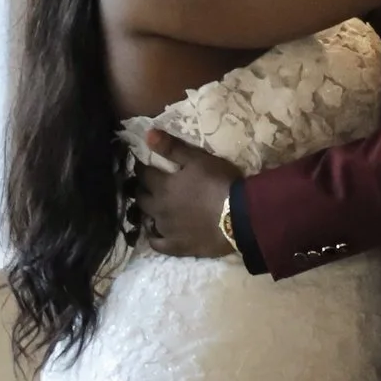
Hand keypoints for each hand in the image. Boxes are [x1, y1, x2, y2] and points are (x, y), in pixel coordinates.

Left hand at [133, 131, 243, 258]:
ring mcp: (167, 229)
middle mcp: (159, 208)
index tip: (142, 165)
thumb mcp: (198, 159)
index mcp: (162, 186)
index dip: (142, 168)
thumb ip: (172, 148)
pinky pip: (157, 244)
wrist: (239, 216)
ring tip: (151, 208)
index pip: (144, 174)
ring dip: (147, 212)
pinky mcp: (177, 246)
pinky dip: (154, 238)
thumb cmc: (219, 183)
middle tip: (146, 186)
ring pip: (147, 220)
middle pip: (141, 198)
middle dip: (141, 189)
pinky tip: (155, 233)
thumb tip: (147, 134)